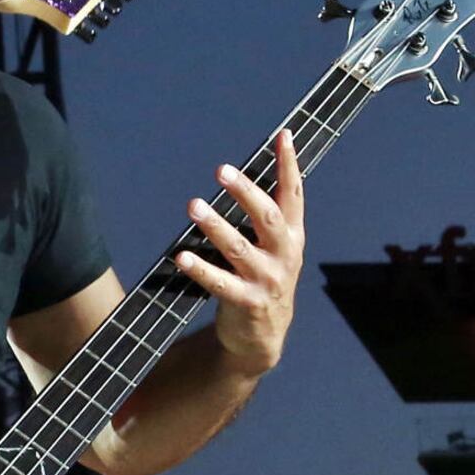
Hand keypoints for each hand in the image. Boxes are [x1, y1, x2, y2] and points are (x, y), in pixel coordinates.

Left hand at [181, 130, 304, 382]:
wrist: (264, 337)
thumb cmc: (263, 280)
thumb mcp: (274, 248)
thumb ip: (266, 216)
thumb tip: (242, 175)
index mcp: (291, 236)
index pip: (293, 194)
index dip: (289, 165)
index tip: (283, 137)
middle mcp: (284, 254)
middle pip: (266, 216)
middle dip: (245, 192)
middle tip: (221, 170)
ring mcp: (267, 280)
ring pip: (239, 247)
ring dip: (215, 226)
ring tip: (194, 206)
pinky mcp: (247, 302)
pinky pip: (220, 282)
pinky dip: (200, 269)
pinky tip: (181, 256)